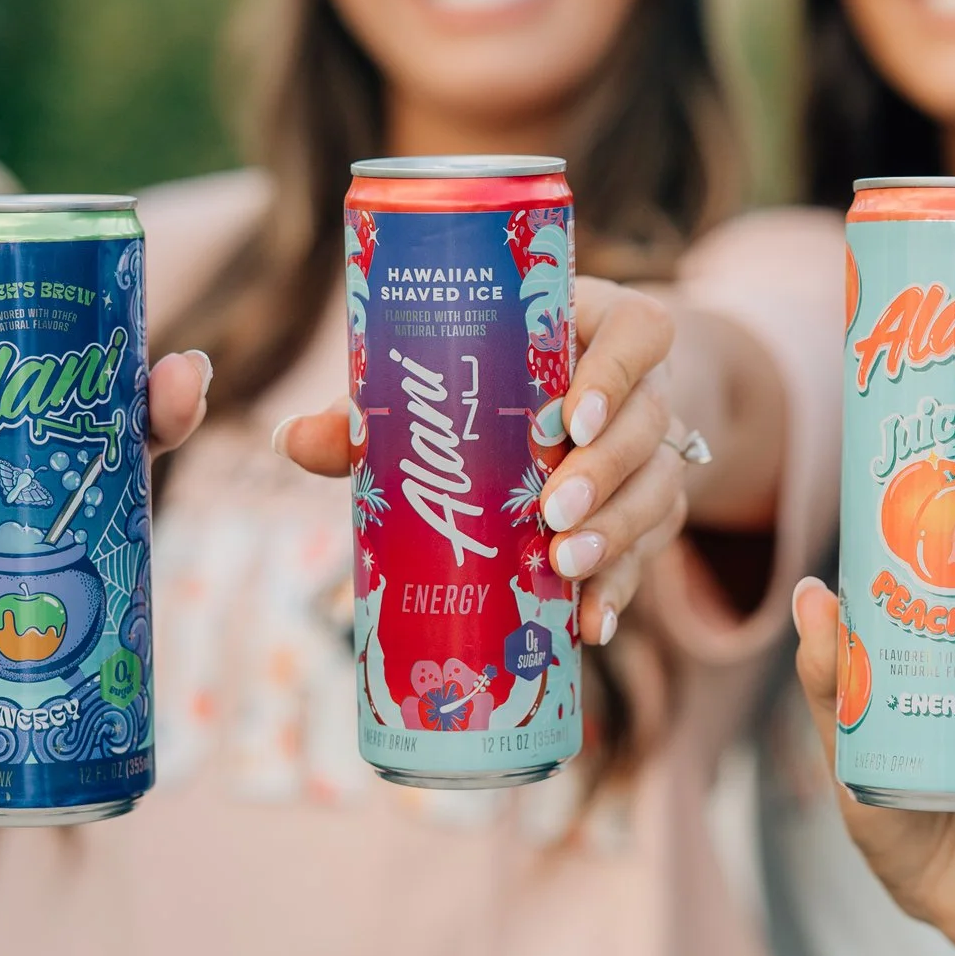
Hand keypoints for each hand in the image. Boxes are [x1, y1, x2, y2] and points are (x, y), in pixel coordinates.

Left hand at [277, 276, 681, 645]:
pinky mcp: (654, 512)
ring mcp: (656, 453)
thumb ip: (376, 405)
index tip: (570, 420)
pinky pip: (651, 553)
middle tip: (551, 512)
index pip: (642, 332)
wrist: (577, 408)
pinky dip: (620, 591)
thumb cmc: (495, 378)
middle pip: (650, 425)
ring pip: (660, 491)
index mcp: (600, 329)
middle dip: (603, 474)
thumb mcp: (446, 377)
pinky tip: (590, 626)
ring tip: (562, 567)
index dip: (617, 373)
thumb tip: (295, 440)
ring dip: (615, 535)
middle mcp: (644, 390)